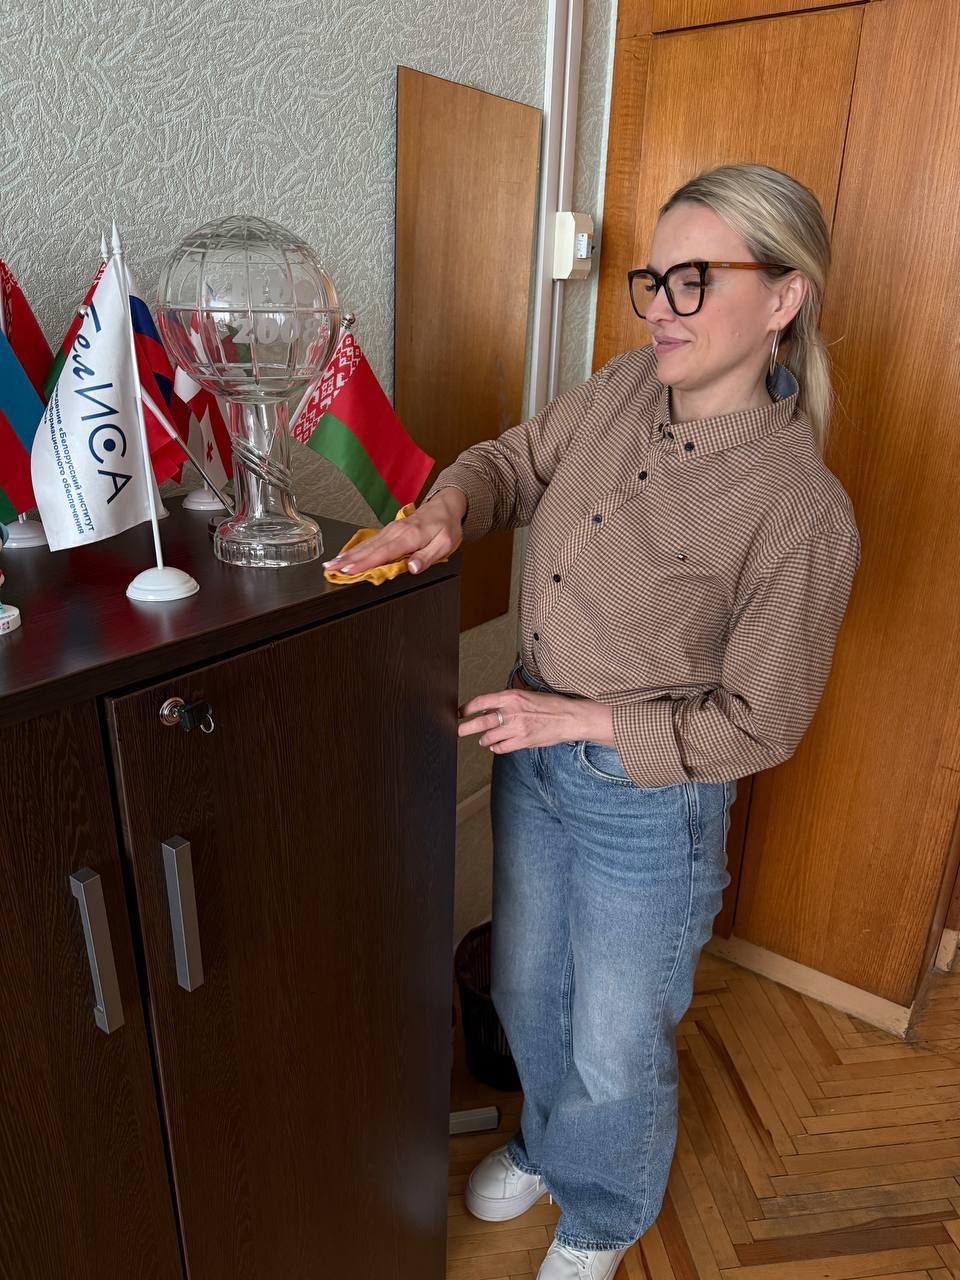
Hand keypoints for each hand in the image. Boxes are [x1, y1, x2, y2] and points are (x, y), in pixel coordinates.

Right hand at [323, 488, 466, 575]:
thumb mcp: (444, 544)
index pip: (382, 553)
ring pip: (365, 545)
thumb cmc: (445, 527)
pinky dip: (355, 549)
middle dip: (347, 560)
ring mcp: (390, 530)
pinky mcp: (388, 531)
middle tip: (330, 570)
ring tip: (330, 564)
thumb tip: (412, 568)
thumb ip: (427, 557)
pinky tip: (344, 556)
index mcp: (409, 537)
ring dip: (347, 555)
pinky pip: (369, 542)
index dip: (364, 563)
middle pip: (368, 549)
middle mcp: (396, 532)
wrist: (444, 507)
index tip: (348, 570)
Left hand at [458, 686, 614, 751]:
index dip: (466, 709)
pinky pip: (501, 748)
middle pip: (480, 722)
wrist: (569, 717)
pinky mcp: (523, 741)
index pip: (481, 702)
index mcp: (511, 696)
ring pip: (489, 737)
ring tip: (483, 740)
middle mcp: (512, 711)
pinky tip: (496, 746)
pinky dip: (496, 748)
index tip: (459, 713)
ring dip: (483, 739)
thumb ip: (506, 702)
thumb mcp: (525, 696)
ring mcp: (517, 728)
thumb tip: (487, 709)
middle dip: (465, 728)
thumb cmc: (550, 705)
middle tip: (458, 731)